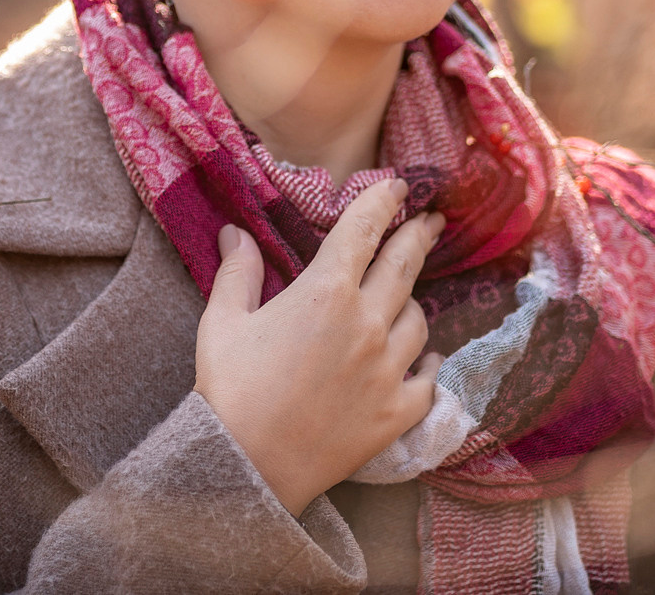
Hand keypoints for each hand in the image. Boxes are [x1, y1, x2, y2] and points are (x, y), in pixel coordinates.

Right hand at [194, 178, 445, 515]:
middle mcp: (367, 323)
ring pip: (418, 320)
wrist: (246, 466)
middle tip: (431, 221)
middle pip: (403, 266)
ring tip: (406, 298)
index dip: (381, 203)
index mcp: (325, 293)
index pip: (363, 231)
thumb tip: (236, 233)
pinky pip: (430, 377)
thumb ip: (238, 273)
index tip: (397, 187)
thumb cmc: (229, 391)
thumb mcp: (223, 322)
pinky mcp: (398, 412)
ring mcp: (388, 369)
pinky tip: (427, 359)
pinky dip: (430, 363)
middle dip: (418, 237)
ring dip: (412, 303)